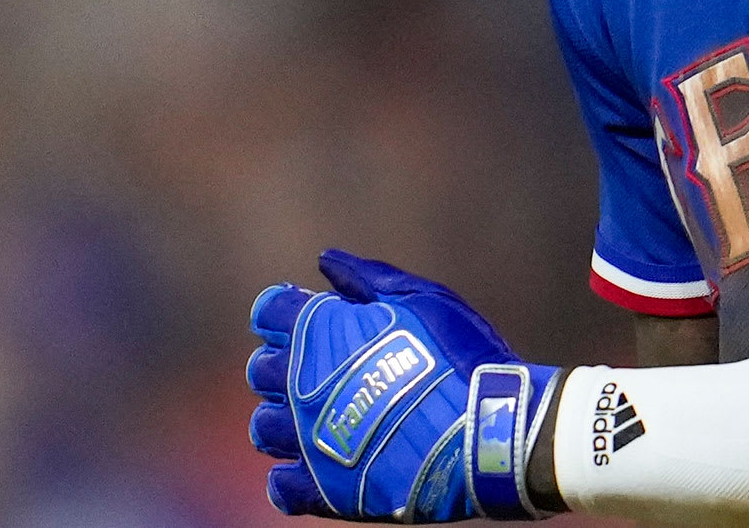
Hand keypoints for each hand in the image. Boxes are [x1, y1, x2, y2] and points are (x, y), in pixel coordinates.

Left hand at [249, 250, 560, 520]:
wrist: (488, 431)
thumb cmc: (459, 356)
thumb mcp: (422, 298)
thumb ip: (367, 278)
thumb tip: (327, 260)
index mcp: (319, 331)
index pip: (269, 312)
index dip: (287, 312)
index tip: (309, 319)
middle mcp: (300, 384)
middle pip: (260, 371)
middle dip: (284, 366)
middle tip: (324, 373)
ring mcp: (306, 439)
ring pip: (264, 428)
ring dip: (285, 421)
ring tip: (322, 423)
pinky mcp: (322, 488)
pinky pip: (281, 487)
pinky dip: (294, 478)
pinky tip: (320, 469)